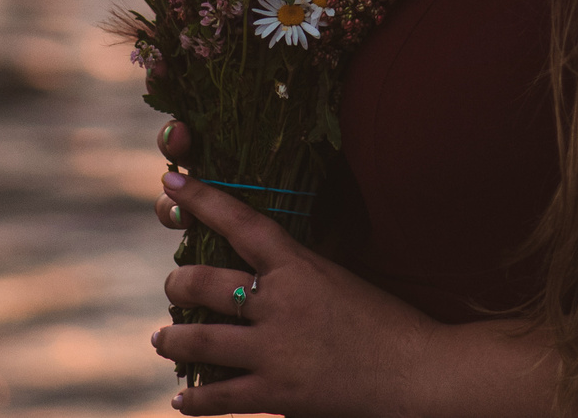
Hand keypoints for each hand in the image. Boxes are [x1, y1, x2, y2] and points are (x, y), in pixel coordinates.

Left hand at [149, 126, 438, 417]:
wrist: (416, 372)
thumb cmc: (388, 322)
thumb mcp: (341, 278)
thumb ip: (299, 271)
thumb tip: (266, 268)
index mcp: (299, 266)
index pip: (240, 223)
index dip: (202, 199)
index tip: (173, 182)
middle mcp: (279, 302)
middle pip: (203, 283)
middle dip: (176, 284)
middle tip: (171, 287)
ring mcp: (275, 349)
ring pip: (198, 340)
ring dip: (171, 339)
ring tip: (160, 339)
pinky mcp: (277, 391)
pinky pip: (219, 396)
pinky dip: (194, 401)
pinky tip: (182, 401)